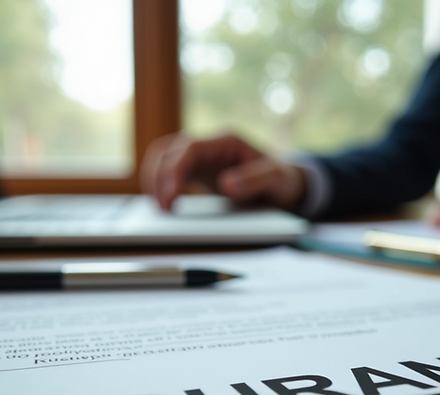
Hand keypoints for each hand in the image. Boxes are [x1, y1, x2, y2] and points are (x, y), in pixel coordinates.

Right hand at [140, 132, 306, 211]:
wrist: (285, 182)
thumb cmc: (282, 179)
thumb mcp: (277, 180)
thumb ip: (255, 180)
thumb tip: (227, 185)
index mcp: (227, 142)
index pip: (190, 148)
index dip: (175, 169)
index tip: (171, 195)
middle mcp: (209, 145)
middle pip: (169, 150)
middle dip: (159, 177)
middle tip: (163, 208)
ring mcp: (201, 157)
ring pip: (163, 158)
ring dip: (154, 179)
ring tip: (160, 207)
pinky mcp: (196, 170)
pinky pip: (169, 171)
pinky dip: (161, 185)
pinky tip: (165, 205)